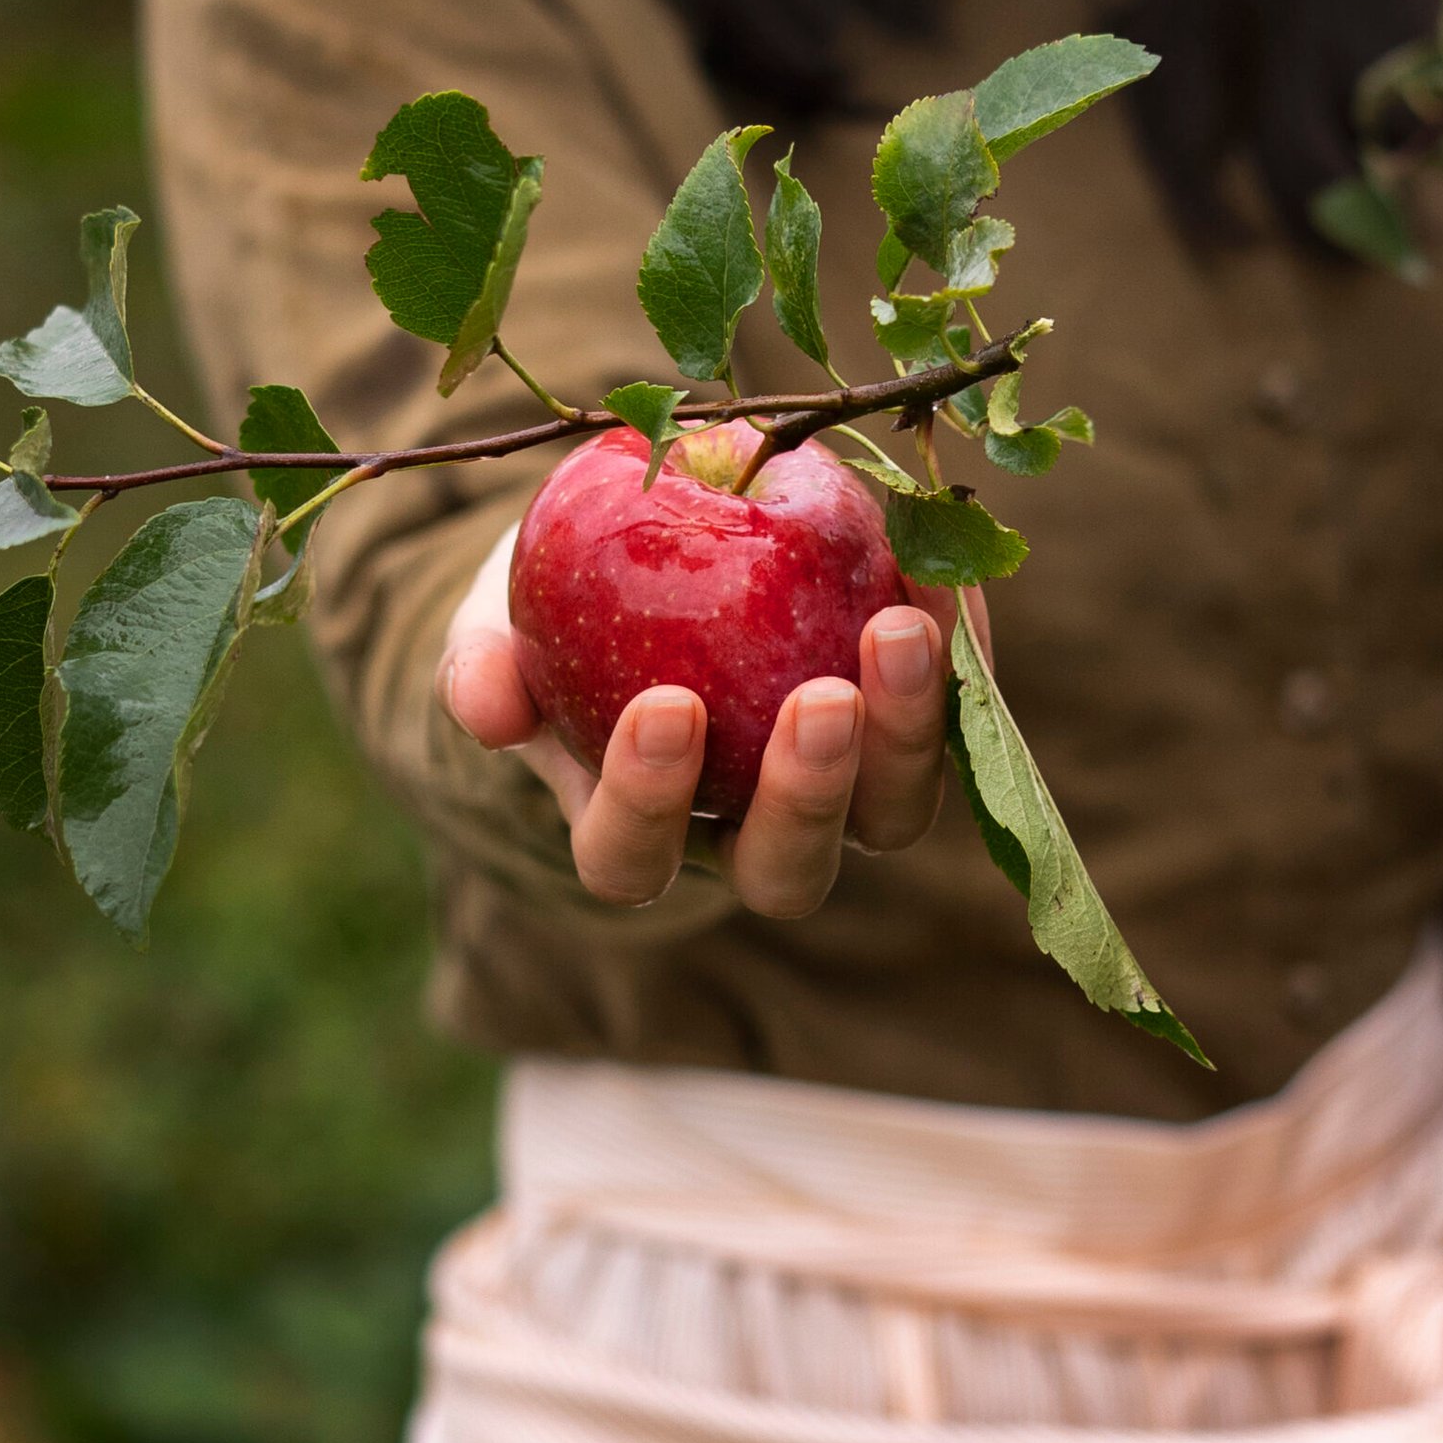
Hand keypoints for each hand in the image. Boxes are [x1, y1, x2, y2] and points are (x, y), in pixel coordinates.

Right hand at [435, 523, 990, 919]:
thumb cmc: (556, 620)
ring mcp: (839, 796)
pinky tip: (944, 577)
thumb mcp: (500, 627)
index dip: (647, 802)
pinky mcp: (906, 731)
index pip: (631, 857)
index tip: (663, 704)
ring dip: (906, 734)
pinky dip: (960, 655)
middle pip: (786, 869)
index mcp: (632, 830)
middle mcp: (744, 837)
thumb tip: (482, 700)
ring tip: (900, 627)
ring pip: (890, 816)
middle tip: (819, 699)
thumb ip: (483, 663)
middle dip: (807, 794)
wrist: (647, 573)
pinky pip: (956, 718)